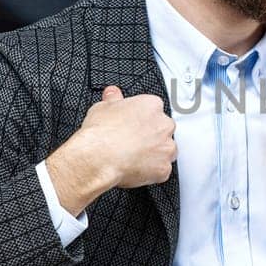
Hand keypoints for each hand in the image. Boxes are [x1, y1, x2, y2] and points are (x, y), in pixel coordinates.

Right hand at [46, 86, 176, 214]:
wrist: (99, 157)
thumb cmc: (101, 133)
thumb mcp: (103, 107)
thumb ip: (113, 99)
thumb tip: (112, 94)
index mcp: (152, 105)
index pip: (153, 110)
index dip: (141, 120)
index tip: (133, 126)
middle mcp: (164, 124)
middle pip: (163, 130)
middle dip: (151, 136)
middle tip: (132, 142)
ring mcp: (166, 147)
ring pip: (166, 150)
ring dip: (154, 154)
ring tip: (133, 157)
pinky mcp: (164, 168)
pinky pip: (161, 170)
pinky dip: (151, 172)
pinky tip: (135, 169)